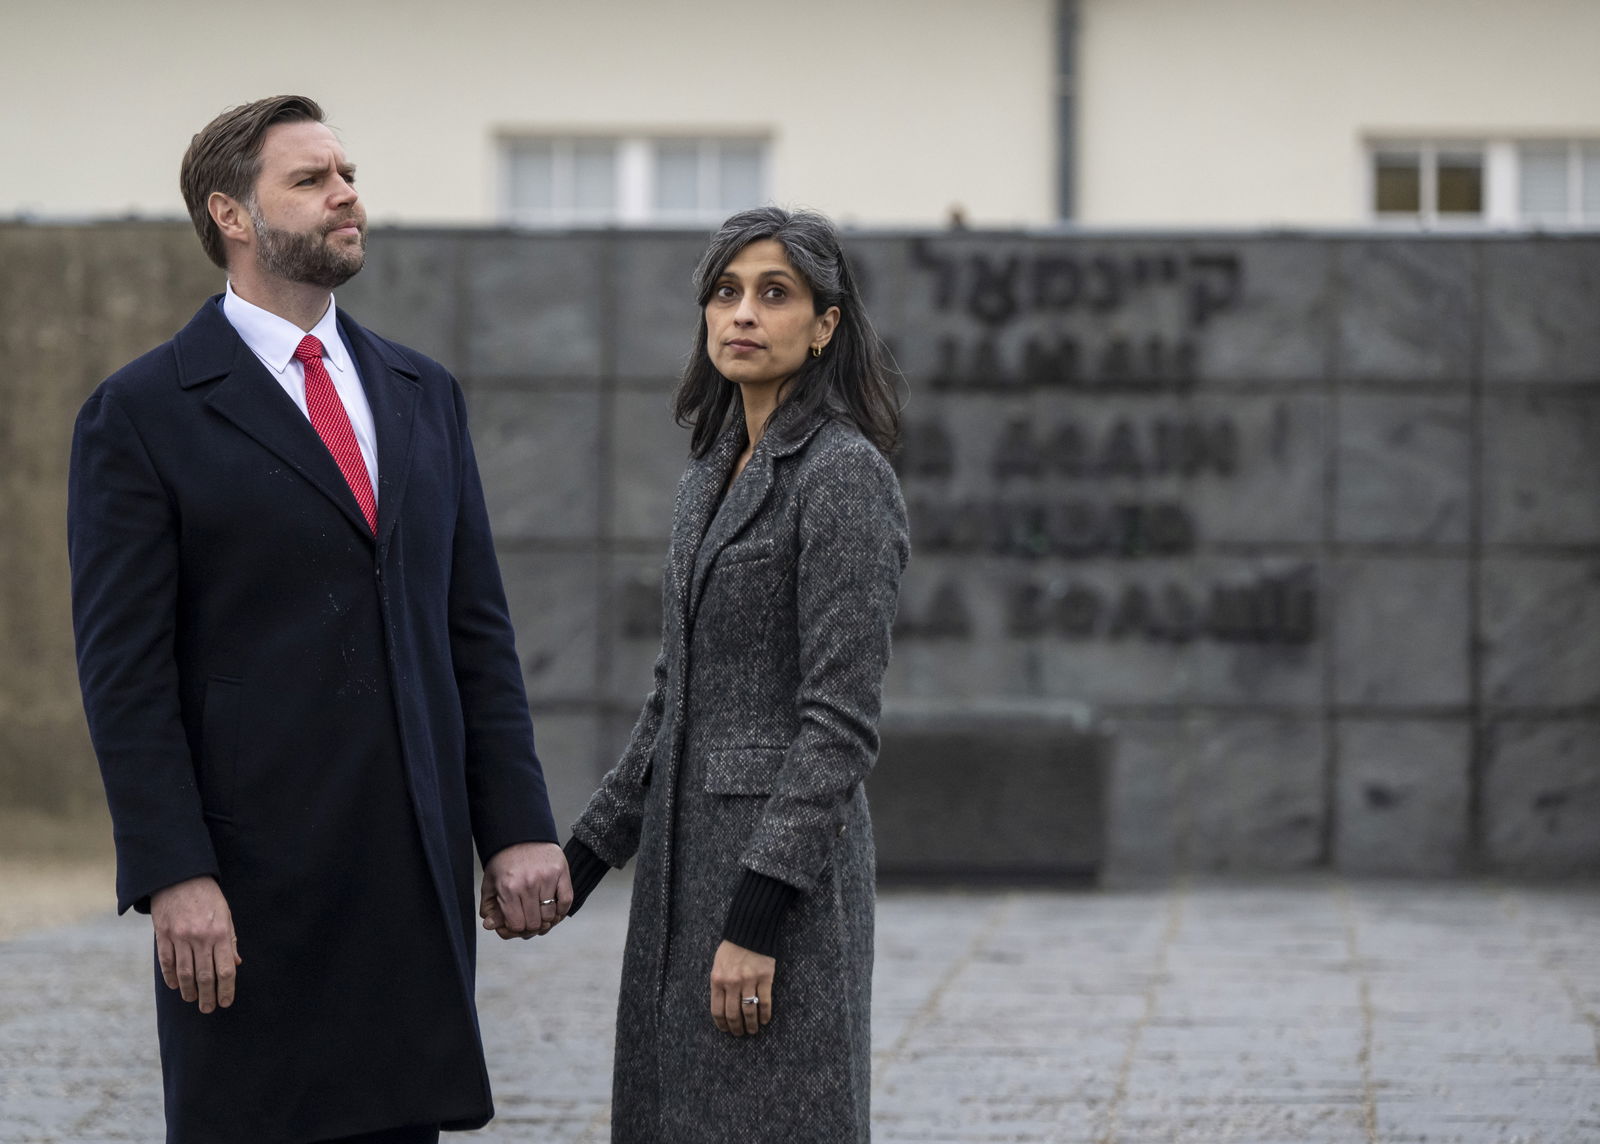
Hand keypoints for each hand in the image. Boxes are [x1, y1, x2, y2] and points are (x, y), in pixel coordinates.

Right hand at [150, 875, 240, 1013]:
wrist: (180, 877)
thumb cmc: (208, 896)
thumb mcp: (226, 914)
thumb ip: (230, 940)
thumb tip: (236, 964)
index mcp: (220, 932)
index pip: (226, 970)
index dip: (226, 989)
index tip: (225, 1002)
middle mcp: (201, 937)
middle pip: (205, 976)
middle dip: (208, 996)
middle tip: (208, 1009)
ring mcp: (180, 937)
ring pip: (185, 973)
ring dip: (189, 991)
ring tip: (193, 1000)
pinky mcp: (163, 936)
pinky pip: (167, 963)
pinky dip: (171, 978)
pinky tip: (175, 986)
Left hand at [479, 841, 571, 938]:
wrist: (521, 833)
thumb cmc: (505, 860)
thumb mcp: (490, 883)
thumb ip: (489, 907)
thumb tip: (490, 926)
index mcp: (509, 889)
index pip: (517, 925)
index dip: (516, 929)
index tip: (516, 923)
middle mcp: (528, 885)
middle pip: (535, 923)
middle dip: (531, 926)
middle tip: (529, 918)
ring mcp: (547, 879)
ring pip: (551, 916)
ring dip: (546, 919)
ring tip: (540, 912)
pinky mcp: (561, 872)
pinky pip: (566, 902)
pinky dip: (561, 910)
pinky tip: (554, 907)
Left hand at [710, 940, 774, 1035]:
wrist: (750, 929)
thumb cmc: (732, 948)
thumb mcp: (718, 965)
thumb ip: (718, 984)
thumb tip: (721, 1007)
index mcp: (717, 979)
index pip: (717, 1010)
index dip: (722, 1024)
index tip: (726, 1030)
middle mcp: (732, 982)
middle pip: (733, 1014)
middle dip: (736, 1028)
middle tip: (740, 1034)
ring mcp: (749, 980)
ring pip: (749, 1011)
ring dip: (751, 1025)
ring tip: (753, 1030)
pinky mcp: (765, 978)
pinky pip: (765, 1002)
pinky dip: (765, 1014)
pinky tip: (765, 1020)